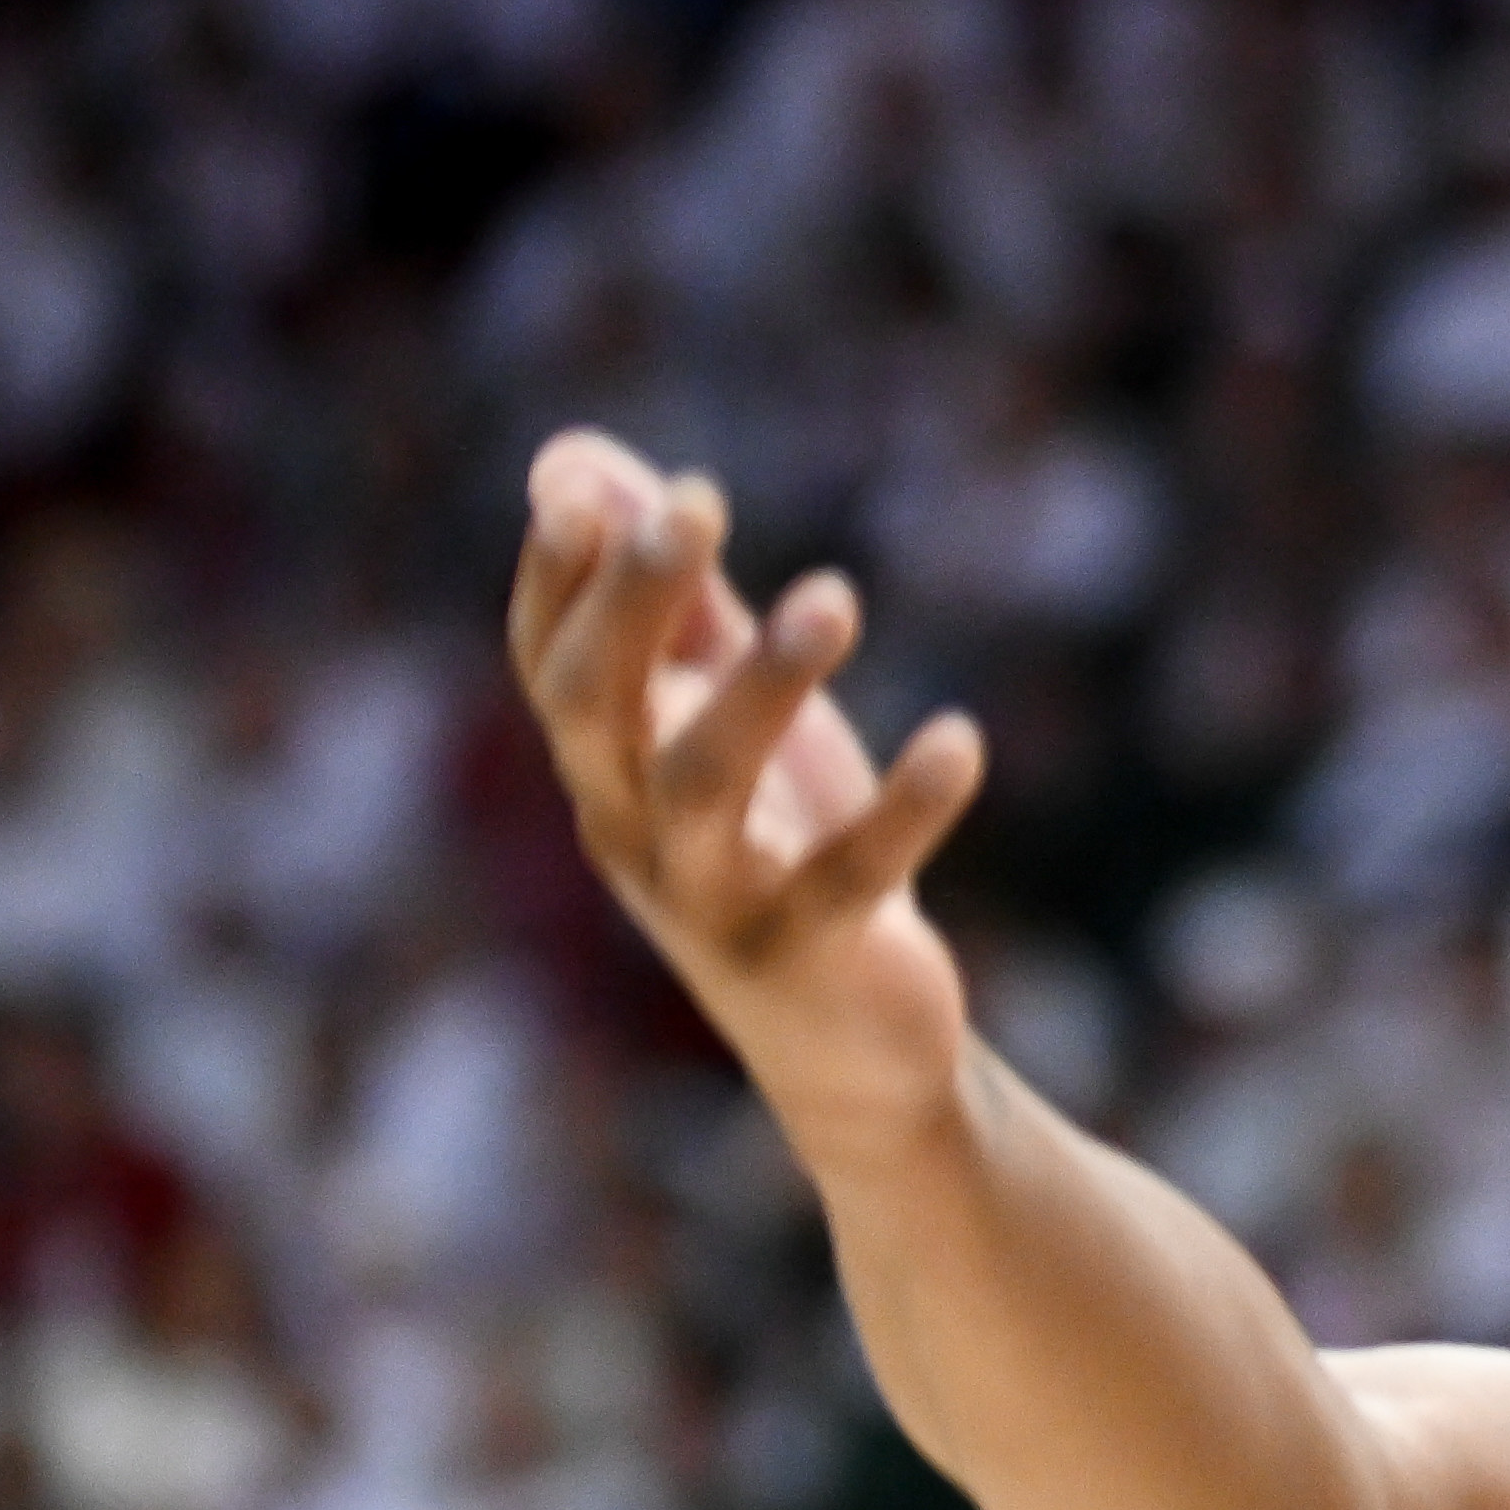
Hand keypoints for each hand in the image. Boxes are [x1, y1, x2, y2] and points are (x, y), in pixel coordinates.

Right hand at [510, 427, 986, 1121]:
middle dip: (635, 602)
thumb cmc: (779, 851)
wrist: (851, 1049)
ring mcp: (712, 902)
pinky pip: (848, 877)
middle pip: (598, 709)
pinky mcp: (812, 957)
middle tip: (699, 498)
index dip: (553, 581)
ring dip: (766, 686)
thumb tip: (578, 460)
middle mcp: (632, 834)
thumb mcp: (720, 718)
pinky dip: (905, 809)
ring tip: (835, 595)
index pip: (547, 666)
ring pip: (705, 787)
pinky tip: (962, 738)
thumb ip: (671, 599)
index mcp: (606, 772)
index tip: (583, 490)